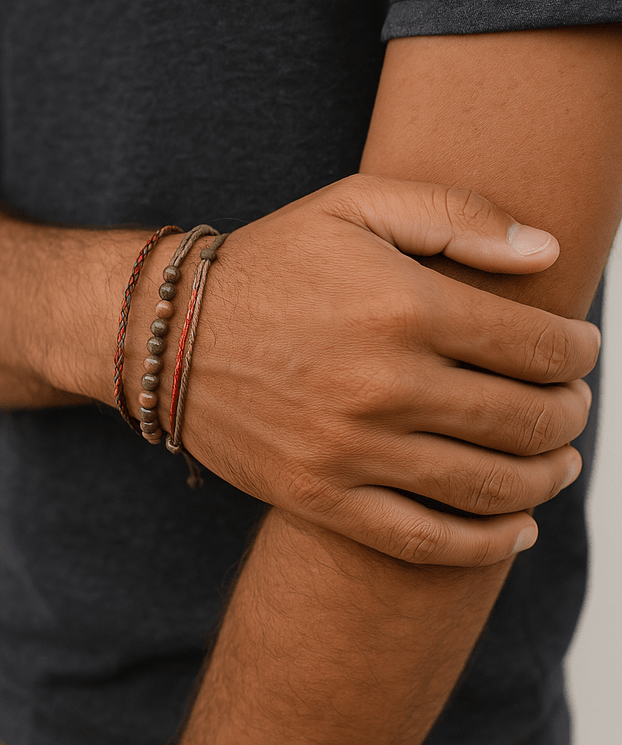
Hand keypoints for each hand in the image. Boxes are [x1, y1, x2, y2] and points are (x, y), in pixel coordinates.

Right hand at [180, 174, 598, 565]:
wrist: (170, 333)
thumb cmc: (269, 265)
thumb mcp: (353, 206)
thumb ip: (454, 214)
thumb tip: (545, 253)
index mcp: (404, 307)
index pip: (540, 347)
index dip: (579, 352)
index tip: (579, 352)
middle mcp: (384, 385)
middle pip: (526, 421)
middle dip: (570, 415)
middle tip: (570, 406)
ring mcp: (351, 451)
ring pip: (490, 487)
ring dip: (547, 478)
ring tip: (556, 463)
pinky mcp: (321, 496)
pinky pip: (426, 542)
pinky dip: (487, 543)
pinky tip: (516, 528)